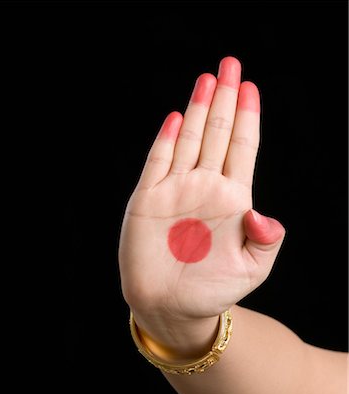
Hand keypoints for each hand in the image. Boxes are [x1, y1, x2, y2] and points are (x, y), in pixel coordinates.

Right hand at [118, 57, 284, 331]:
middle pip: (217, 134)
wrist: (170, 306)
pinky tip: (177, 119)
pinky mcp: (148, 201)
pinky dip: (166, 141)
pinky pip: (157, 163)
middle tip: (230, 66)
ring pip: (189, 141)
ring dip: (198, 110)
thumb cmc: (212, 290)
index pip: (242, 148)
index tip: (251, 88)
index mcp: (232, 201)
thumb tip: (263, 215)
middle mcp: (204, 188)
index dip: (247, 118)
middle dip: (225, 100)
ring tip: (208, 80)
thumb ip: (265, 241)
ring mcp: (175, 191)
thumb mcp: (251, 270)